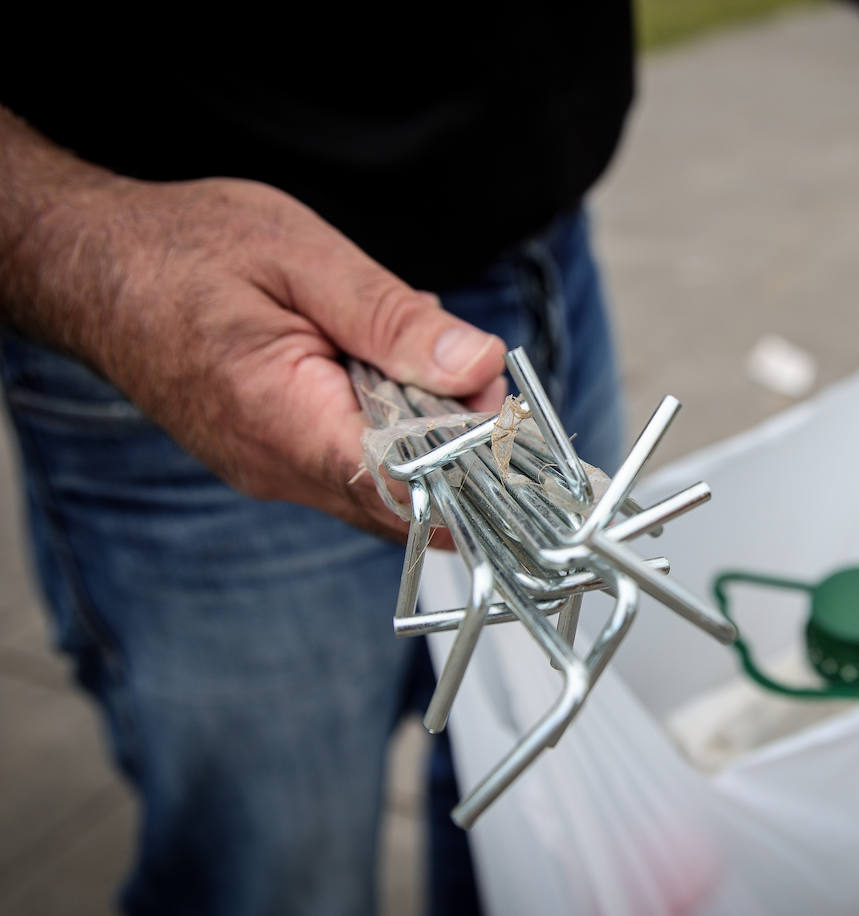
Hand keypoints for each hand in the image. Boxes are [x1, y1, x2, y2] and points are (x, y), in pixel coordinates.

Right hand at [33, 177, 506, 540]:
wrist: (93, 266)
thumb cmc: (186, 251)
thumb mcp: (304, 259)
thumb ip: (395, 321)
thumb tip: (482, 366)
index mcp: (287, 425)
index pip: (410, 488)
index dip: (478, 461)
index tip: (514, 413)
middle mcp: (280, 472)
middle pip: (410, 498)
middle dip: (465, 444)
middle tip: (480, 367)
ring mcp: (275, 474)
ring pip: (390, 487)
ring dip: (431, 432)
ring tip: (431, 357)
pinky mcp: (276, 461)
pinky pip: (359, 466)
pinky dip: (395, 425)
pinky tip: (391, 368)